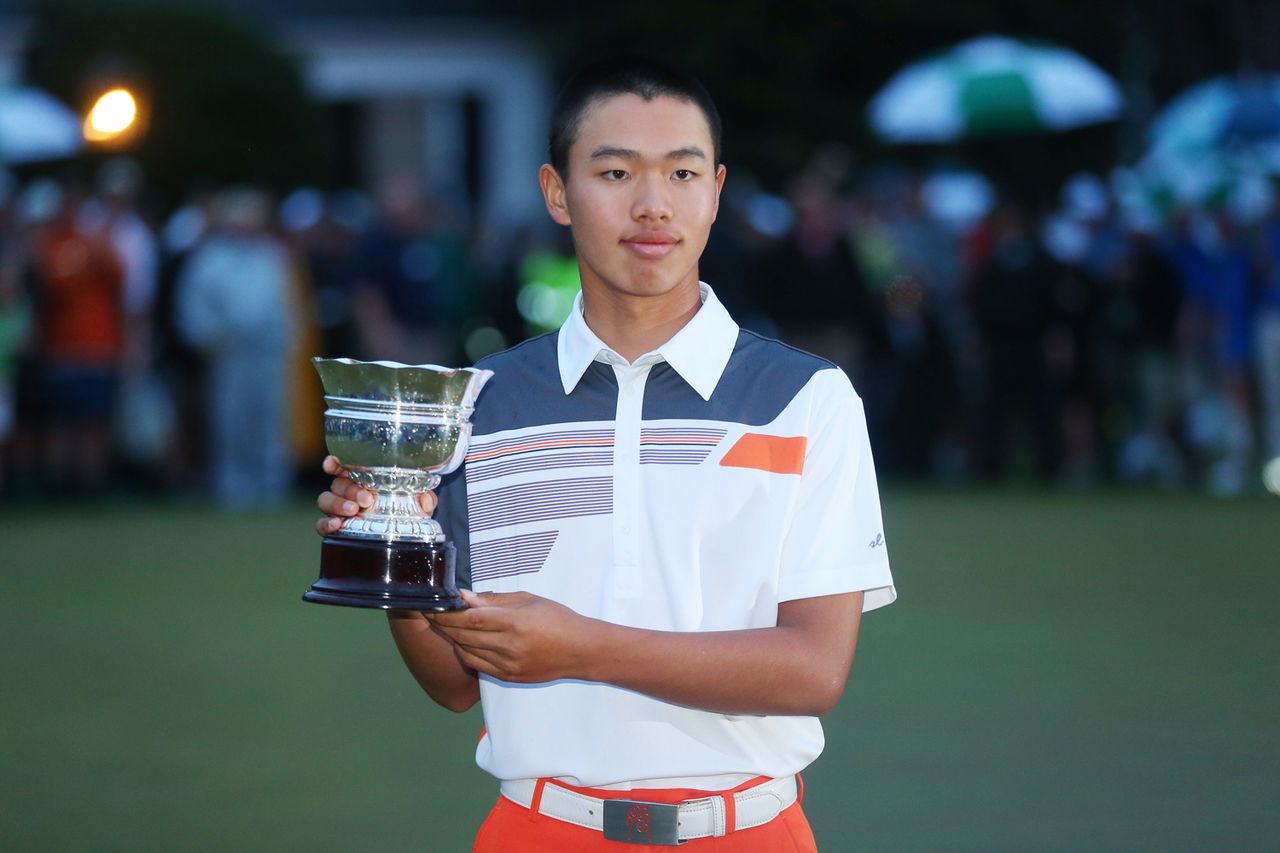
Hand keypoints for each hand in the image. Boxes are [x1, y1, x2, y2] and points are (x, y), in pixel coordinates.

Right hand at [314, 455, 436, 535]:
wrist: (404, 534)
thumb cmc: (406, 509)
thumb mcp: (419, 500)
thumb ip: (424, 497)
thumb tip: (425, 500)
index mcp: (363, 477)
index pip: (343, 465)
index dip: (335, 462)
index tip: (332, 464)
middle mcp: (347, 490)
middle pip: (337, 484)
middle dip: (350, 489)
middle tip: (367, 499)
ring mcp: (339, 508)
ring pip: (325, 500)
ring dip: (338, 504)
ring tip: (354, 511)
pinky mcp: (335, 527)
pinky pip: (321, 524)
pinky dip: (326, 524)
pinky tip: (337, 524)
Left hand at [427, 590, 592, 682]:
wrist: (580, 650)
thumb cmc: (557, 619)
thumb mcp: (528, 600)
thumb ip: (494, 600)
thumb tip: (465, 597)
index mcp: (515, 623)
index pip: (470, 619)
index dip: (448, 613)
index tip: (434, 605)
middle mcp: (509, 647)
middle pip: (464, 636)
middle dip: (444, 624)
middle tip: (433, 612)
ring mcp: (508, 665)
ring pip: (466, 652)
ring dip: (453, 639)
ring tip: (448, 625)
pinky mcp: (508, 677)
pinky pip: (477, 665)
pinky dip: (466, 652)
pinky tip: (464, 641)